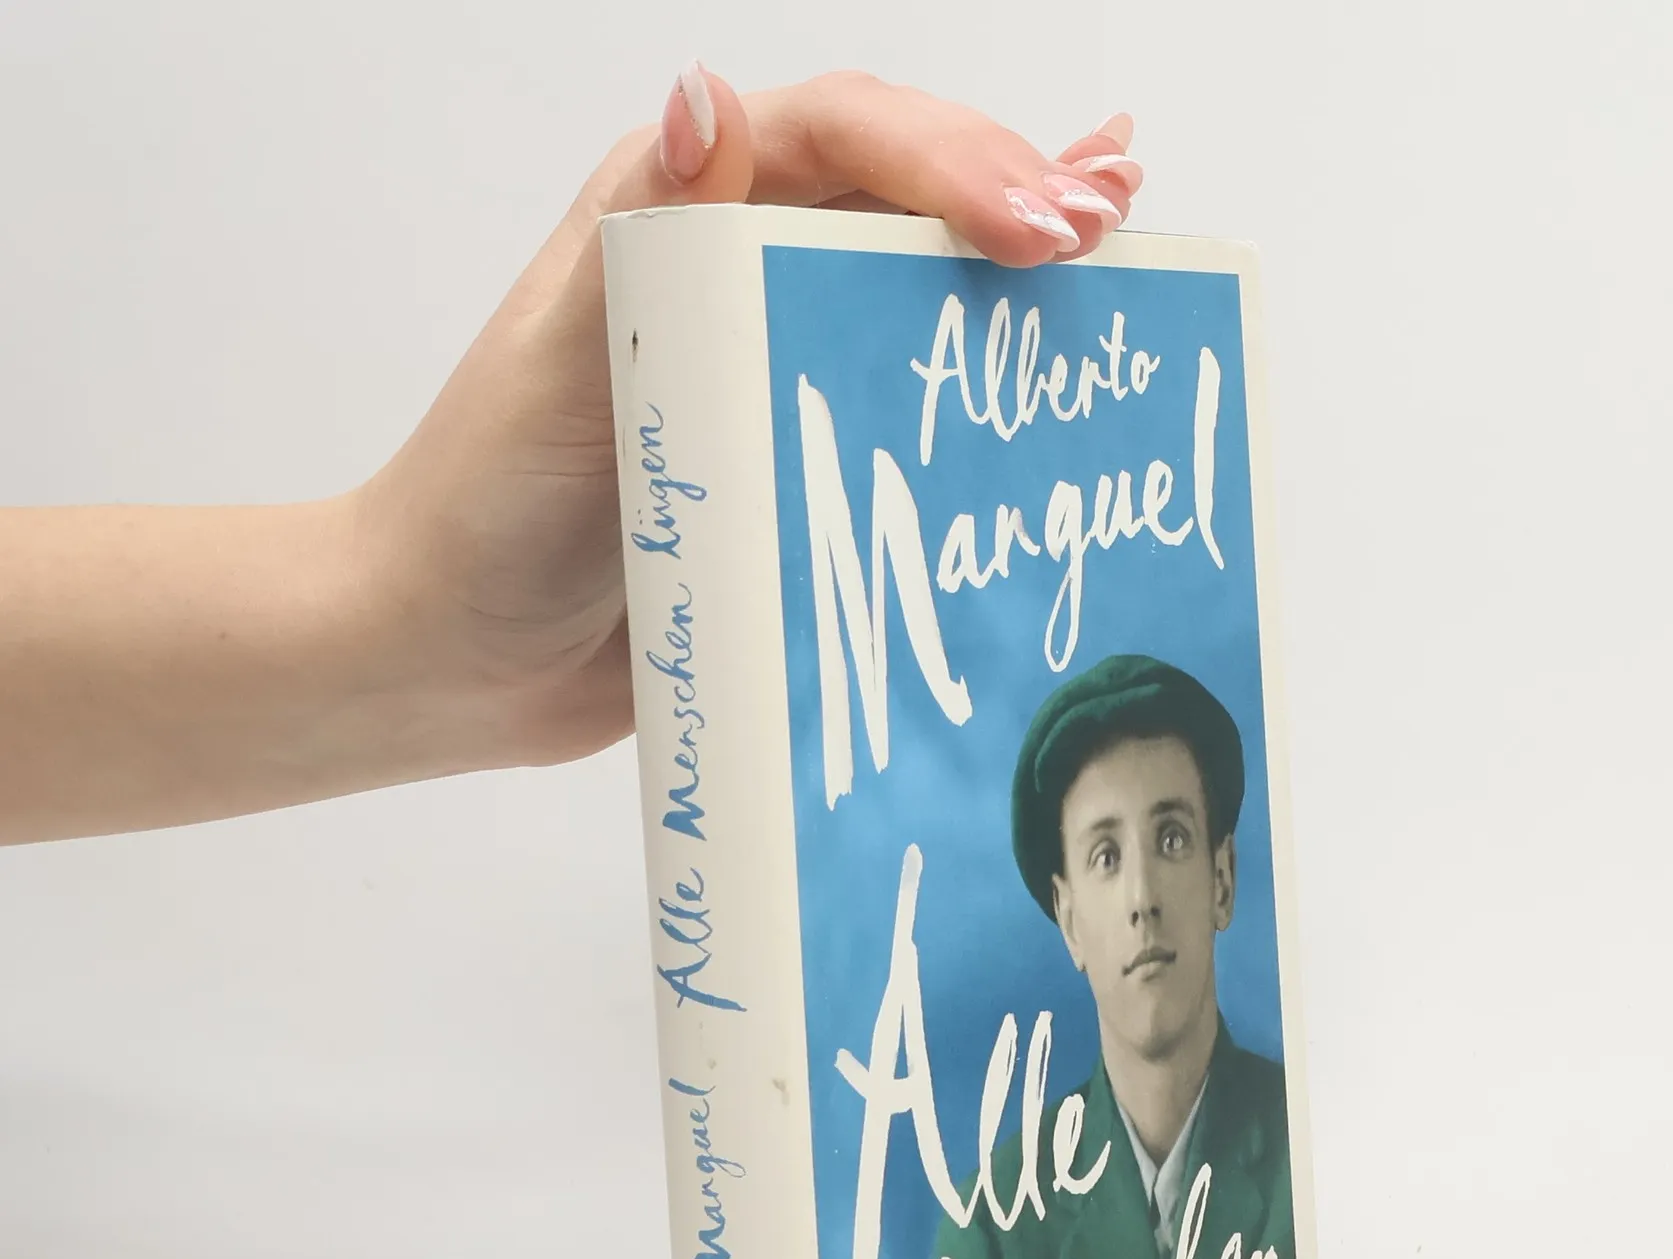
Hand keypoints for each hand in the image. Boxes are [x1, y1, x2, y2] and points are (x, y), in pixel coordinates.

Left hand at [360, 68, 1143, 772]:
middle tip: (1105, 235)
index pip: (845, 139)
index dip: (953, 163)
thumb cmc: (487, 506)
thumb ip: (647, 238)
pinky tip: (1068, 321)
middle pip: (908, 194)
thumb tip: (711, 104)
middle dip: (1017, 196)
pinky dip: (991, 366)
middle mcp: (746, 267)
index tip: (1035, 232)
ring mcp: (782, 364)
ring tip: (1126, 241)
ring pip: (925, 285)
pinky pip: (913, 399)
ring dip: (1028, 260)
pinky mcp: (807, 460)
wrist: (463, 658)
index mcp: (683, 208)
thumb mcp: (562, 362)